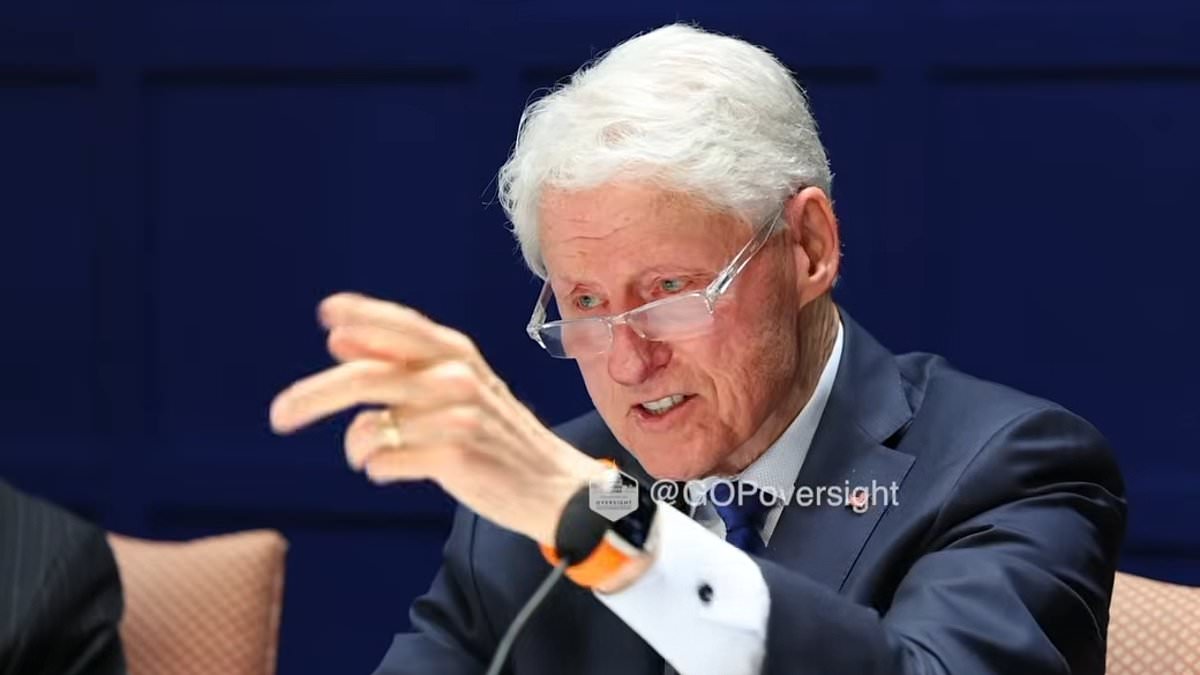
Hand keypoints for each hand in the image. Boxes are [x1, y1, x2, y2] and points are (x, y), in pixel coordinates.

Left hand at [269, 292, 603, 544]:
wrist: (551, 485)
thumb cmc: (496, 435)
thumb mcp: (456, 387)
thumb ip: (400, 364)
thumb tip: (338, 339)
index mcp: (456, 354)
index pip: (399, 326)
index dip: (361, 315)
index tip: (326, 313)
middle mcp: (455, 378)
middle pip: (365, 377)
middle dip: (312, 396)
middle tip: (279, 416)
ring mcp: (457, 417)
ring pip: (368, 425)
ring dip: (356, 445)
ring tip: (364, 456)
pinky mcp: (456, 458)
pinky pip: (386, 460)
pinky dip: (379, 468)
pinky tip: (392, 470)